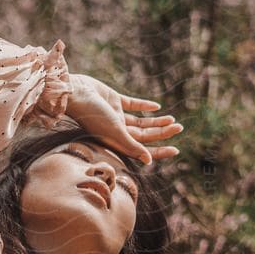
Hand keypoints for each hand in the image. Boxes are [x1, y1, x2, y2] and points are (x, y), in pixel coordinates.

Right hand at [64, 71, 181, 165]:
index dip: (159, 151)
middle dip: (162, 132)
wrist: (75, 93)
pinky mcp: (113, 100)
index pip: (143, 149)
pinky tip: (156, 106)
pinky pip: (132, 105)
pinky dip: (144, 106)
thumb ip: (131, 145)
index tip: (176, 150)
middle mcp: (116, 130)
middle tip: (179, 127)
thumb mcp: (114, 131)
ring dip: (156, 121)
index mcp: (116, 141)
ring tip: (172, 120)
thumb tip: (149, 161)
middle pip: (144, 135)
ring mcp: (115, 115)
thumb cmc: (91, 115)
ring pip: (140, 121)